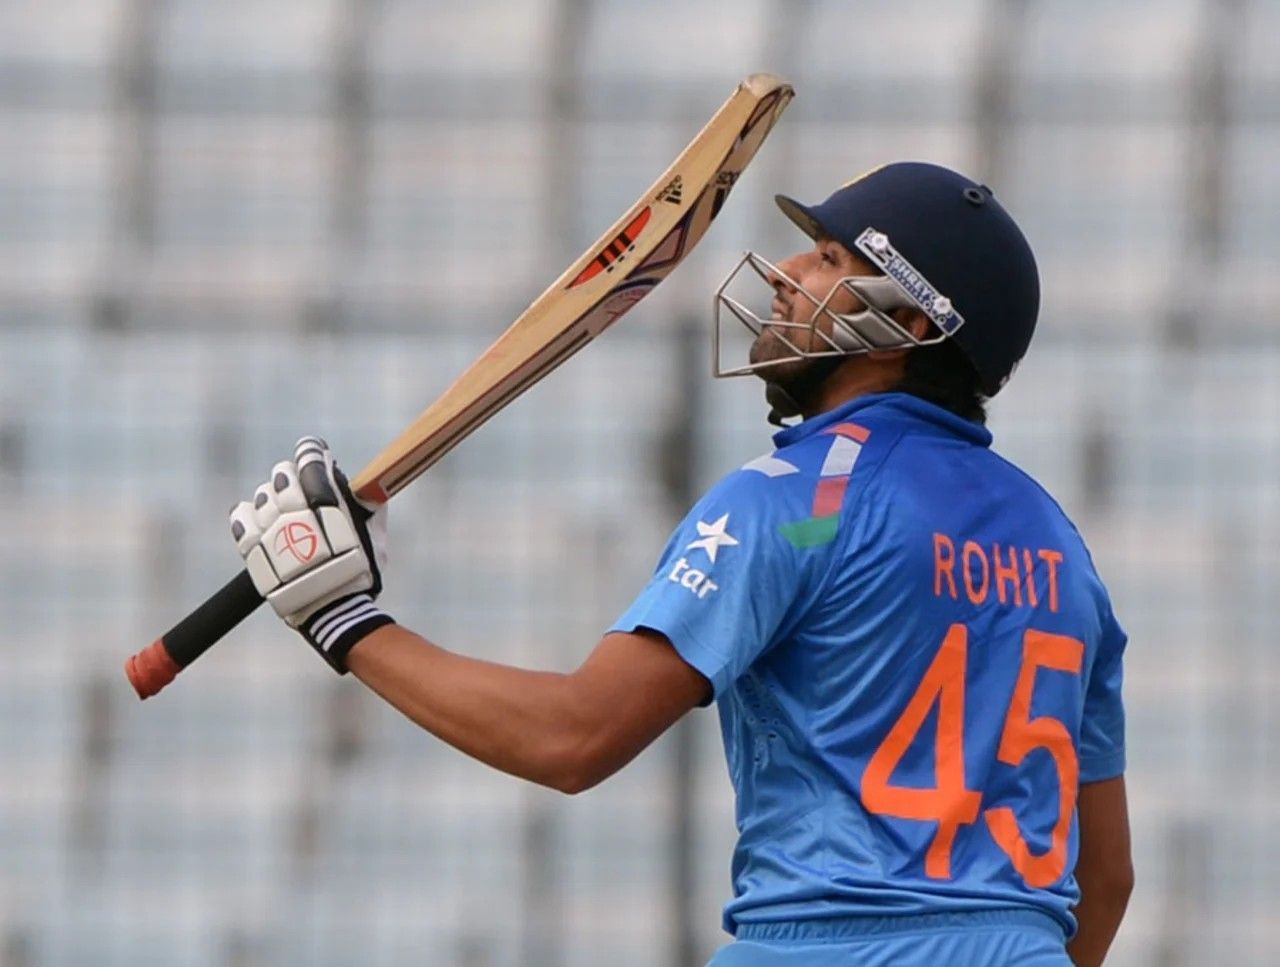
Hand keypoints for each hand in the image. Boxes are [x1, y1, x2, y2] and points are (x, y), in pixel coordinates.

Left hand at [230, 436, 393, 671]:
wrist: (334, 612)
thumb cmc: (359, 575)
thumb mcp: (374, 539)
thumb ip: (370, 508)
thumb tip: (369, 486)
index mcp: (329, 504)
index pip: (312, 461)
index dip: (312, 452)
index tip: (315, 452)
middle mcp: (297, 513)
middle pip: (284, 475)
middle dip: (292, 474)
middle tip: (300, 483)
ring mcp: (273, 532)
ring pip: (263, 496)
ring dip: (272, 496)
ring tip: (282, 508)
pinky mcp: (255, 552)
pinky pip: (241, 522)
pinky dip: (246, 515)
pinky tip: (254, 516)